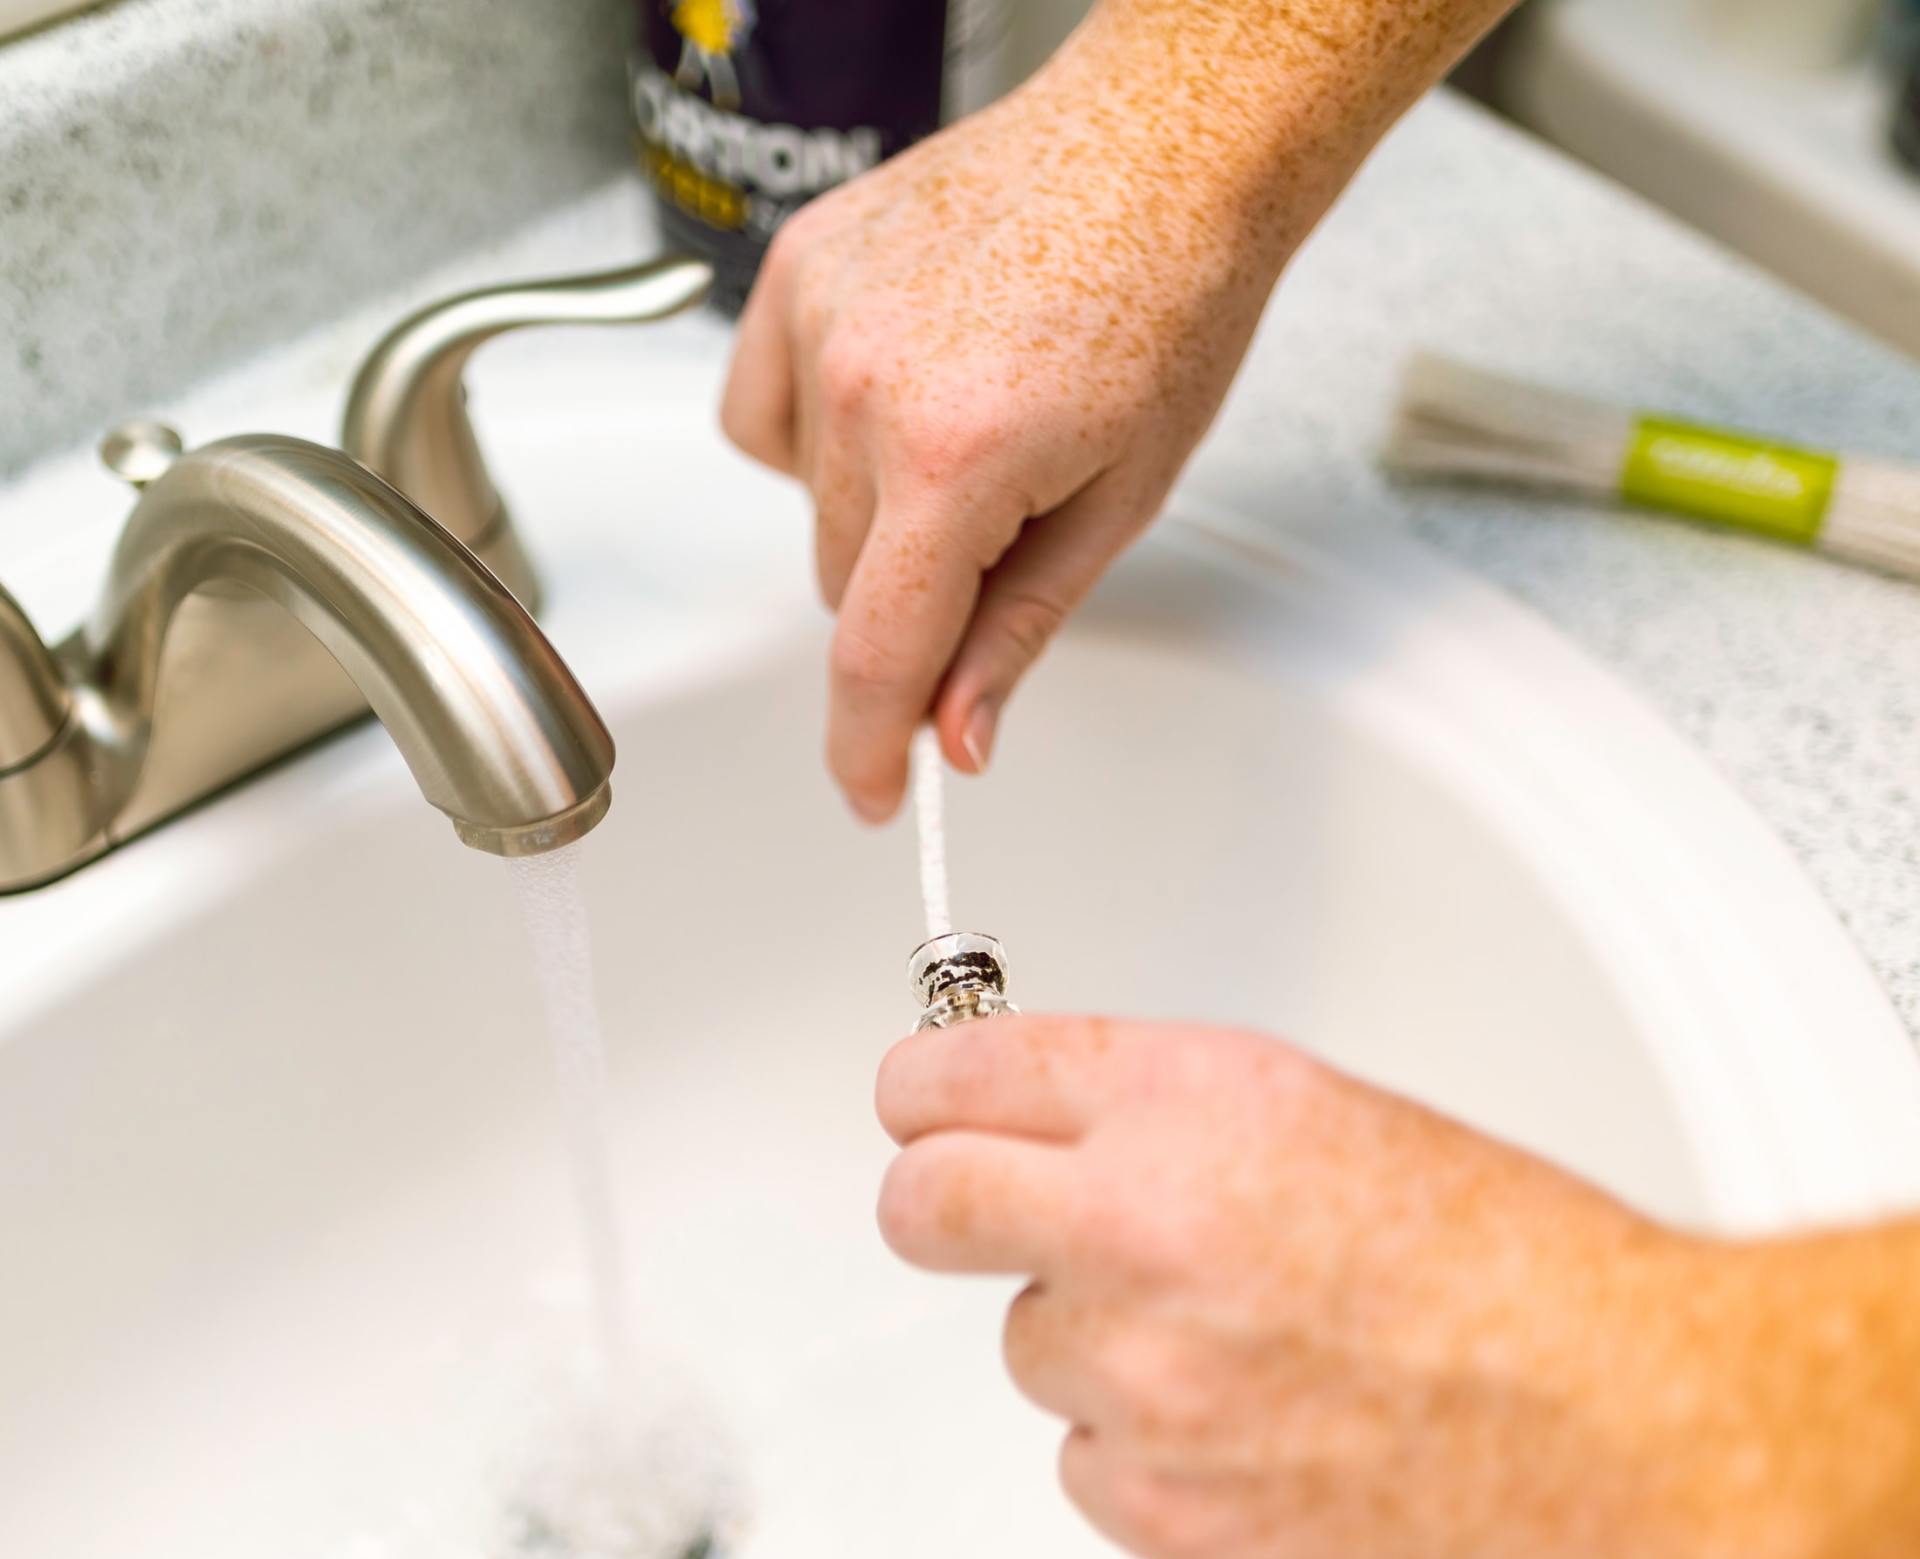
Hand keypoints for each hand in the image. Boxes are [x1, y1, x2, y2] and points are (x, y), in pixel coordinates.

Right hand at [719, 25, 1302, 820]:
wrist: (1164, 148)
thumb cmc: (1170, 304)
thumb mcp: (1119, 502)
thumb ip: (1018, 630)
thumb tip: (959, 736)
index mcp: (958, 458)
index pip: (878, 652)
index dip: (869, 747)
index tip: (873, 795)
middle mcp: (865, 387)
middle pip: (843, 586)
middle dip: (911, 602)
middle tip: (998, 535)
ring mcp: (820, 318)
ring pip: (807, 508)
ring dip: (870, 515)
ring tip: (965, 434)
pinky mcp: (798, 268)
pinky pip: (765, 417)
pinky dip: (815, 439)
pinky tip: (893, 400)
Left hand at [875, 1016, 1919, 1558]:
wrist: (1632, 1428)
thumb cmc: (1518, 1267)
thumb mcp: (1324, 1114)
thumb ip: (1165, 1117)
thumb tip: (1054, 1133)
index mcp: (1187, 1102)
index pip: (953, 1074)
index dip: (926, 1090)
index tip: (922, 1106)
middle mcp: (1139, 1228)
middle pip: (921, 1206)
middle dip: (941, 1203)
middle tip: (978, 1213)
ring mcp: (1140, 1378)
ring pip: (1028, 1347)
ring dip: (1094, 1342)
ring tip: (1236, 1349)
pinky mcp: (1161, 1512)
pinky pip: (1087, 1462)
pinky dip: (1145, 1452)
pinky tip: (1256, 1434)